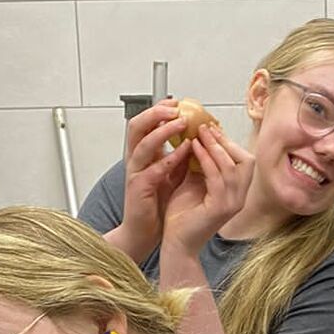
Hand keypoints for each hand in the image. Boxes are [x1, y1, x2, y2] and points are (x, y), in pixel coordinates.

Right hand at [115, 102, 193, 259]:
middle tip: (175, 107)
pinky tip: (185, 151)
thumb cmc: (156, 204)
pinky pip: (153, 169)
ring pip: (142, 144)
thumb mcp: (171, 174)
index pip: (145, 123)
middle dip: (155, 113)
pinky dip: (170, 158)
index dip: (158, 109)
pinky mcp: (139, 188)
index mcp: (142, 154)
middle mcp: (135, 160)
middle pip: (137, 126)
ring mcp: (135, 173)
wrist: (144, 232)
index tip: (176, 101)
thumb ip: (180, 156)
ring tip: (180, 122)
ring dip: (162, 130)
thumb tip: (198, 139)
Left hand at [159, 128, 254, 256]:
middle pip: (246, 161)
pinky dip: (206, 159)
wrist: (176, 242)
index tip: (210, 127)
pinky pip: (218, 178)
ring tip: (198, 133)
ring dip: (215, 147)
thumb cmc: (183, 215)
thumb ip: (200, 162)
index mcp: (236, 191)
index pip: (244, 160)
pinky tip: (193, 148)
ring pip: (232, 167)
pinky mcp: (220, 208)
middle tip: (205, 127)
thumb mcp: (194, 181)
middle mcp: (240, 197)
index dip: (229, 142)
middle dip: (225, 141)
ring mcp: (232, 204)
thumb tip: (198, 136)